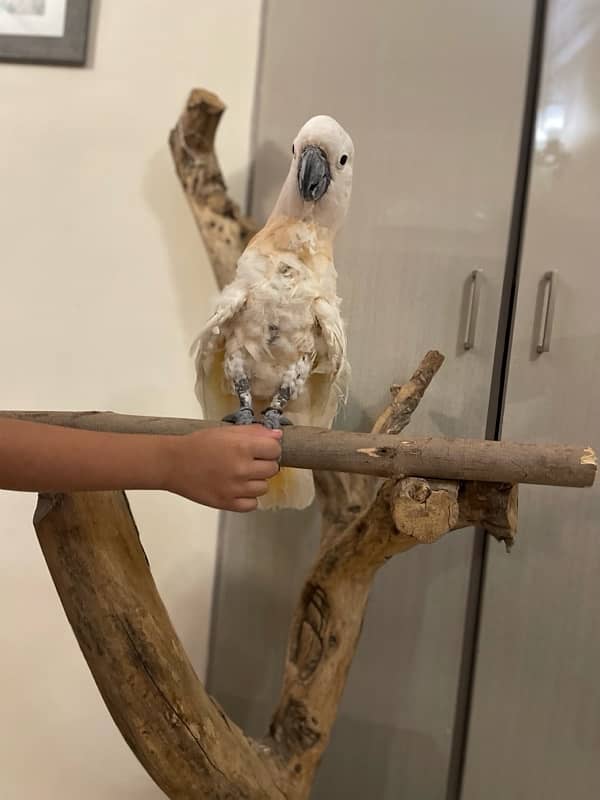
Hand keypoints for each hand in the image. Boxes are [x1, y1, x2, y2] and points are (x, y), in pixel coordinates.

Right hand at [162, 425, 281, 511]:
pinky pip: (253, 504)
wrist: (173, 464)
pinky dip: (248, 498)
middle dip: (264, 463)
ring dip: (256, 481)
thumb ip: (254, 432)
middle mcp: (241, 468)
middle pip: (273, 469)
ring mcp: (235, 488)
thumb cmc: (199, 445)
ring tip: (240, 475)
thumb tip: (278, 436)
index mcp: (242, 447)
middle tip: (249, 461)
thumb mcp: (226, 432)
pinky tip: (238, 488)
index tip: (260, 449)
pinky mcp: (228, 503)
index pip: (275, 449)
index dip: (269, 448)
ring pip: (264, 487)